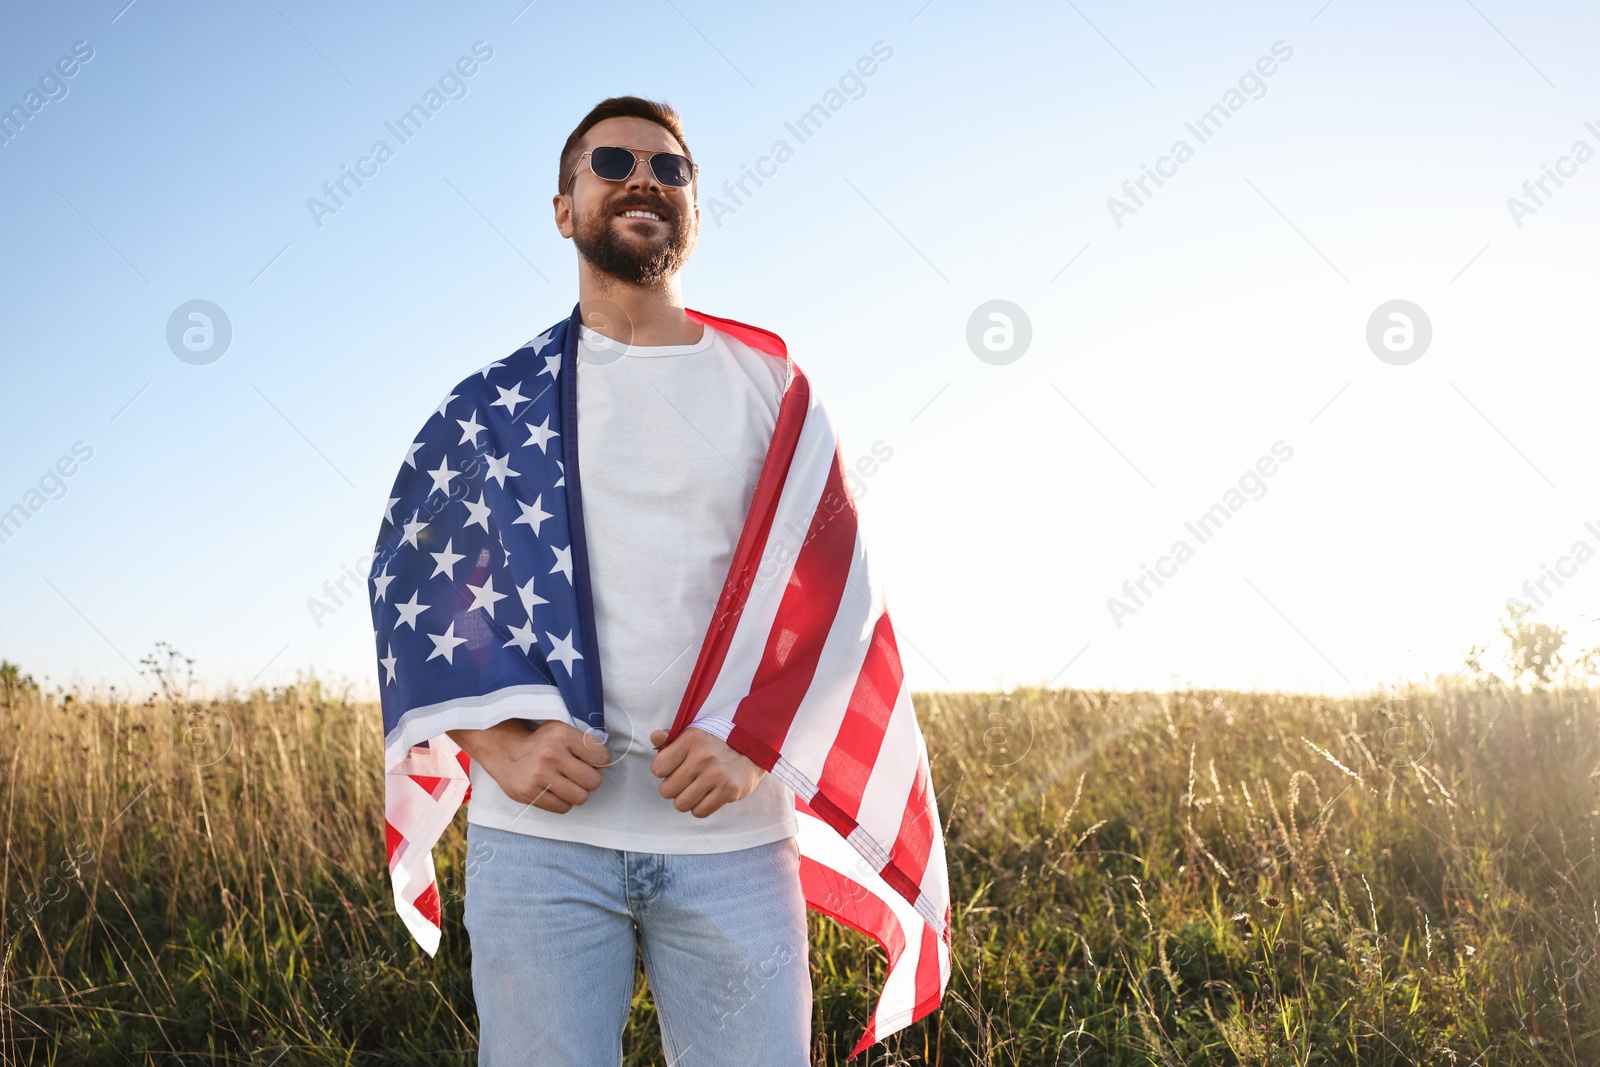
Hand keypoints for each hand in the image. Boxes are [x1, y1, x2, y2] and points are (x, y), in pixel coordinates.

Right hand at [447, 719, 609, 813]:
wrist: (503, 749)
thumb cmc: (540, 741)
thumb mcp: (561, 729)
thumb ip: (583, 742)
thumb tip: (605, 762)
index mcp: (562, 734)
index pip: (602, 757)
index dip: (599, 761)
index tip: (588, 760)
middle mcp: (551, 754)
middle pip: (594, 781)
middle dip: (590, 779)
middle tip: (578, 774)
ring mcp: (539, 776)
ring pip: (581, 797)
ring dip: (577, 792)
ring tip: (566, 783)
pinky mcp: (529, 793)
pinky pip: (563, 808)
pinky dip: (563, 802)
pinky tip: (554, 791)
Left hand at [649, 726, 765, 817]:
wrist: (753, 746)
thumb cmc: (717, 742)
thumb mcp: (693, 733)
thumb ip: (670, 738)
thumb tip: (654, 738)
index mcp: (691, 740)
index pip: (658, 768)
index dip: (664, 771)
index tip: (675, 767)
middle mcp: (702, 757)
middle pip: (667, 790)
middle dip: (674, 788)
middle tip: (686, 781)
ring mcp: (716, 775)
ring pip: (681, 804)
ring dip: (686, 800)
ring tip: (696, 789)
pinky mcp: (728, 790)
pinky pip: (700, 812)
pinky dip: (700, 807)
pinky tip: (706, 796)